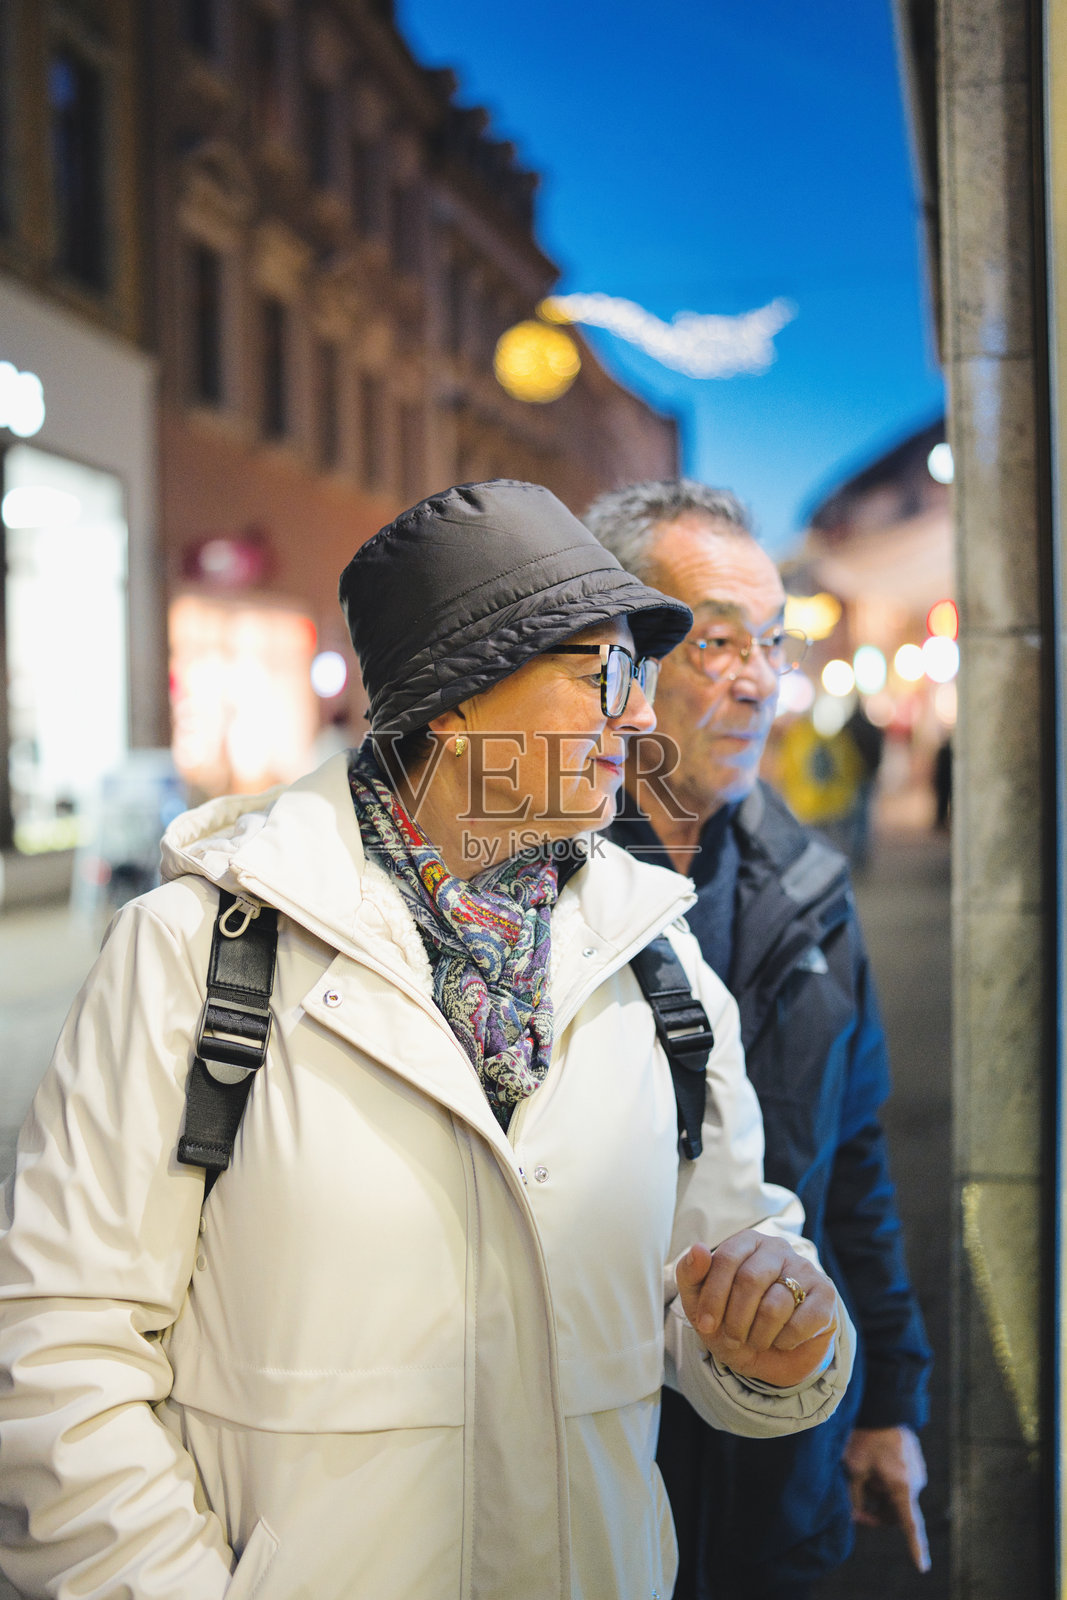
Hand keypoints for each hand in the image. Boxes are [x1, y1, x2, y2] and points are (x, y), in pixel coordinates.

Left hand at [676, 1230, 837, 1388]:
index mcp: (746, 1241)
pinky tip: (782, 1340)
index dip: (713, 1297)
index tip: (706, 1325)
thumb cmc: (732, 1320)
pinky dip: (786, 1340)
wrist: (771, 1355)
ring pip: (775, 1305)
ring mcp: (804, 1268)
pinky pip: (803, 1321)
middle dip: (736, 1319)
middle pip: (750, 1280)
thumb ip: (691, 1274)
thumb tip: (698, 1248)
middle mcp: (777, 1247)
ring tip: (756, 1340)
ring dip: (759, 1335)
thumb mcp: (701, 1303)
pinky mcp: (826, 1294)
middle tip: (733, 1338)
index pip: (726, 1259)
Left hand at [843, 1425, 929, 1571]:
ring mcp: (918, 1473)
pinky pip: (901, 1483)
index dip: (915, 1547)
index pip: (909, 1524)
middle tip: (854, 1501)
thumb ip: (854, 1496)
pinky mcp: (916, 1464)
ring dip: (880, 1494)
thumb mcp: (854, 1468)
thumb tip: (854, 1515)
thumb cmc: (866, 1437)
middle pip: (896, 1513)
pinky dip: (887, 1483)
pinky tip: (873, 1465)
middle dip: (876, 1511)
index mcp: (901, 1487)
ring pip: (897, 1498)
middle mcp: (915, 1483)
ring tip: (863, 1473)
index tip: (922, 1566)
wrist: (885, 1407)